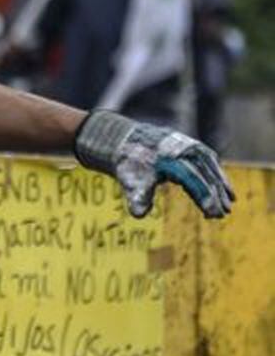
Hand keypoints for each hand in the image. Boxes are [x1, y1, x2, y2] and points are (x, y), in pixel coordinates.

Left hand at [73, 110, 232, 218]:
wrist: (127, 140)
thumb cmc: (131, 164)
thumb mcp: (131, 180)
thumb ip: (138, 197)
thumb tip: (138, 215)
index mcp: (171, 160)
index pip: (194, 182)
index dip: (205, 199)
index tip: (213, 214)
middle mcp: (184, 151)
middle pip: (205, 176)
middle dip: (216, 195)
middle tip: (224, 214)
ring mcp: (190, 147)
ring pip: (210, 168)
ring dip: (220, 185)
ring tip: (229, 203)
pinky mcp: (192, 147)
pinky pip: (209, 162)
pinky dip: (216, 174)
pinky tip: (223, 188)